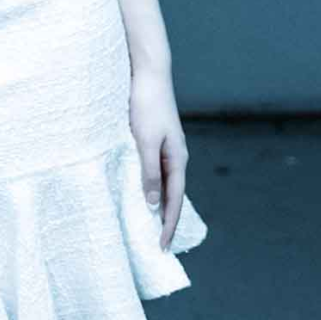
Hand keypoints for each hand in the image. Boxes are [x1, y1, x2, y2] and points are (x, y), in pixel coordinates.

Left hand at [128, 66, 189, 248]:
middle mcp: (175, 155)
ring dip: (159, 204)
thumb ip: (149, 172)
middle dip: (166, 219)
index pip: (174, 199)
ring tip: (150, 225)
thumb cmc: (146, 105)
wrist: (148, 74)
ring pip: (165, 183)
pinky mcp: (156, 139)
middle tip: (158, 244)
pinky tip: (143, 192)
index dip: (168, 223)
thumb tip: (154, 203)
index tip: (162, 246)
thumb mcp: (145, 141)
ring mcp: (166, 148)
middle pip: (173, 195)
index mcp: (177, 158)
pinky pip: (156, 171)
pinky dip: (152, 187)